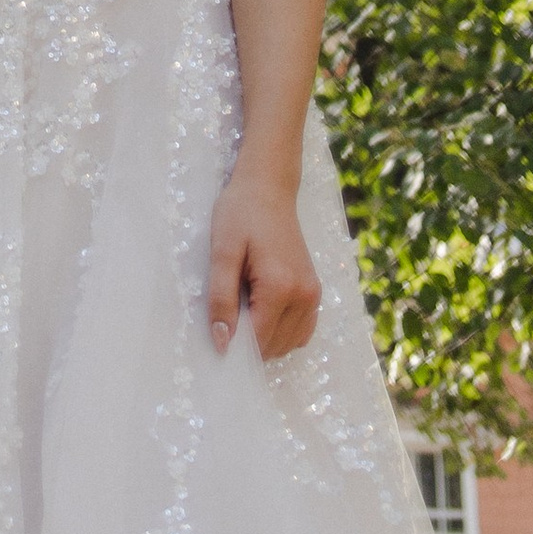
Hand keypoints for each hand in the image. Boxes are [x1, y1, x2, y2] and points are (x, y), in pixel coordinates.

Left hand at [206, 154, 319, 359]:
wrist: (268, 188)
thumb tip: (222, 342)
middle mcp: (305, 297)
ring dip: (265, 337)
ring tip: (245, 302)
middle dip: (249, 340)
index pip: (258, 341)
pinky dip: (281, 331)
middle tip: (229, 309)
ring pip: (288, 343)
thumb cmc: (240, 214)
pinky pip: (301, 331)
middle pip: (274, 346)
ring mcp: (314, 296)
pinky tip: (263, 309)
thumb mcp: (222, 252)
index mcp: (281, 287)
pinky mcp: (315, 292)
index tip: (217, 333)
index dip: (235, 343)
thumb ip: (221, 299)